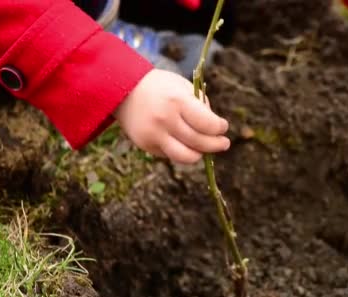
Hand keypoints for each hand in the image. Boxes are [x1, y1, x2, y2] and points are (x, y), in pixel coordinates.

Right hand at [114, 69, 229, 163]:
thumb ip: (201, 106)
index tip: (223, 127)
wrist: (123, 89)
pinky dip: (182, 151)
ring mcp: (154, 135)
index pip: (208, 125)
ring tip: (206, 149)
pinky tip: (185, 142)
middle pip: (200, 143)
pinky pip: (171, 155)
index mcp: (177, 102)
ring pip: (186, 157)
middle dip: (217, 145)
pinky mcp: (146, 145)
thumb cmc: (161, 87)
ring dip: (200, 154)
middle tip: (224, 143)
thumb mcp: (183, 87)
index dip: (220, 128)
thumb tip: (215, 129)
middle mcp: (165, 120)